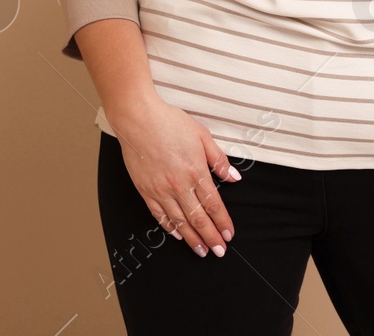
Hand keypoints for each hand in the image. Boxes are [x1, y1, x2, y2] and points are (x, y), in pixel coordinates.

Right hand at [108, 96, 240, 259]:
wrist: (139, 120)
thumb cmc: (171, 123)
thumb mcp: (203, 136)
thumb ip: (218, 160)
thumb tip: (234, 178)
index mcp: (196, 172)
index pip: (213, 204)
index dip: (222, 222)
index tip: (229, 235)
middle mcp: (179, 185)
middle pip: (198, 218)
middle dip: (210, 237)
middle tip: (219, 252)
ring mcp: (160, 190)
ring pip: (179, 221)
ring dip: (192, 238)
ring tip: (201, 251)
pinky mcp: (145, 190)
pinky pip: (159, 215)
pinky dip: (169, 227)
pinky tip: (177, 235)